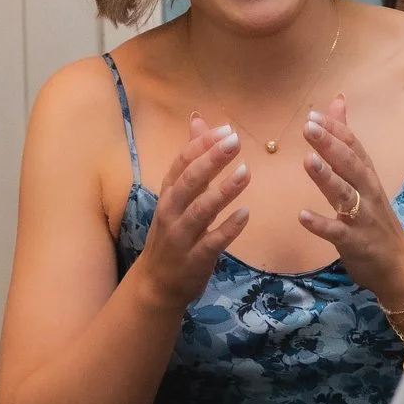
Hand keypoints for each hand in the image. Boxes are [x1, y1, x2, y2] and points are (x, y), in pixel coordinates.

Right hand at [133, 112, 250, 312]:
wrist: (157, 284)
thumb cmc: (173, 233)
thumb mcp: (179, 195)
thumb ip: (192, 159)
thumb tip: (199, 119)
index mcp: (169, 193)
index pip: (181, 163)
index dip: (202, 145)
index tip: (226, 129)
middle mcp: (172, 211)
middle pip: (190, 181)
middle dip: (211, 160)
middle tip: (235, 141)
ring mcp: (182, 236)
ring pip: (201, 210)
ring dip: (223, 190)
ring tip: (246, 172)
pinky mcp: (195, 259)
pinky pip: (212, 242)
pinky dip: (228, 228)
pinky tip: (245, 213)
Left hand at [299, 95, 403, 307]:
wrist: (399, 265)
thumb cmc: (375, 218)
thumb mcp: (363, 179)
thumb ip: (346, 142)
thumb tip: (337, 102)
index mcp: (368, 176)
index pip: (354, 147)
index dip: (336, 130)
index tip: (313, 114)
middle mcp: (368, 192)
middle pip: (351, 165)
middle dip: (331, 145)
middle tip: (308, 127)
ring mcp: (363, 218)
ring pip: (346, 195)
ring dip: (327, 178)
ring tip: (307, 161)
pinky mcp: (356, 243)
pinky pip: (337, 233)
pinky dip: (321, 224)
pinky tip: (302, 216)